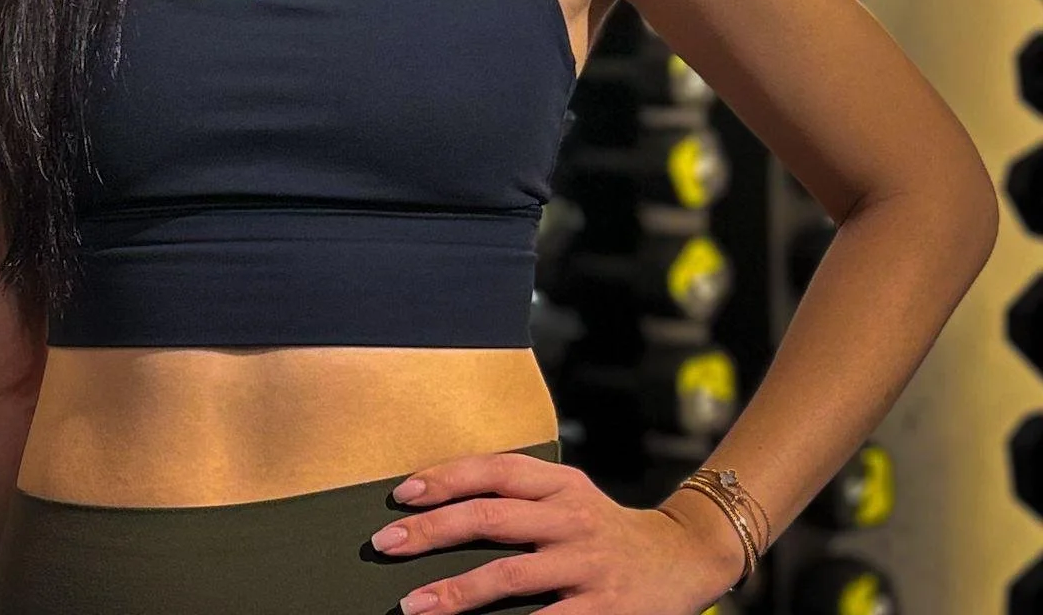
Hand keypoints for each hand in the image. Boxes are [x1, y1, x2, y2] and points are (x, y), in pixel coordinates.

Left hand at [367, 450, 745, 613]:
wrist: (684, 557)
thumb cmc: (606, 528)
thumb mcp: (569, 496)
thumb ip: (519, 497)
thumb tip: (442, 506)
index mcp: (559, 483)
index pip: (492, 469)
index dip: (444, 478)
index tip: (401, 495)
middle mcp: (570, 516)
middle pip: (489, 515)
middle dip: (432, 530)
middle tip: (385, 542)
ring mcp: (586, 563)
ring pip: (509, 573)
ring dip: (456, 591)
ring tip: (413, 605)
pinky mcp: (604, 608)